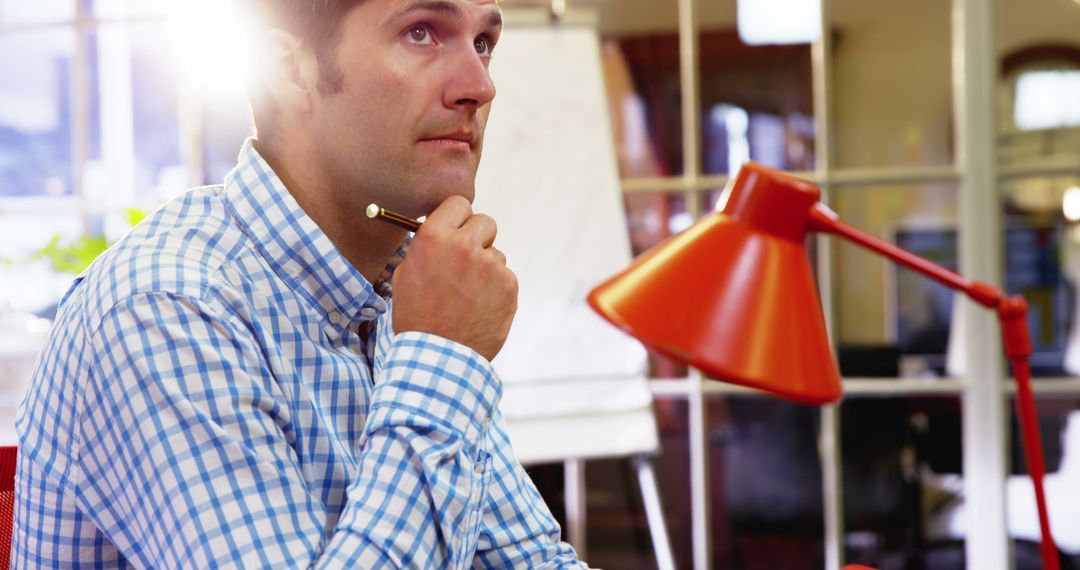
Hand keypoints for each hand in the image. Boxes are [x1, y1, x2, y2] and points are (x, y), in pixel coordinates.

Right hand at [391, 195, 517, 361]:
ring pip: (495, 254)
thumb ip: (426, 247)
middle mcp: (464, 246)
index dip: (458, 217)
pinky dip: (496, 290)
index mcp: (434, 238)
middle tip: (468, 259)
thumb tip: (441, 232)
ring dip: (486, 269)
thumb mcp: (406, 275)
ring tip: (467, 296)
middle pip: (485, 222)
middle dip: (478, 237)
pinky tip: (480, 307)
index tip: (457, 229)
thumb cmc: (417, 317)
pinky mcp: (509, 285)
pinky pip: (505, 277)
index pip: (459, 203)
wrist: (438, 356)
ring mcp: (490, 266)